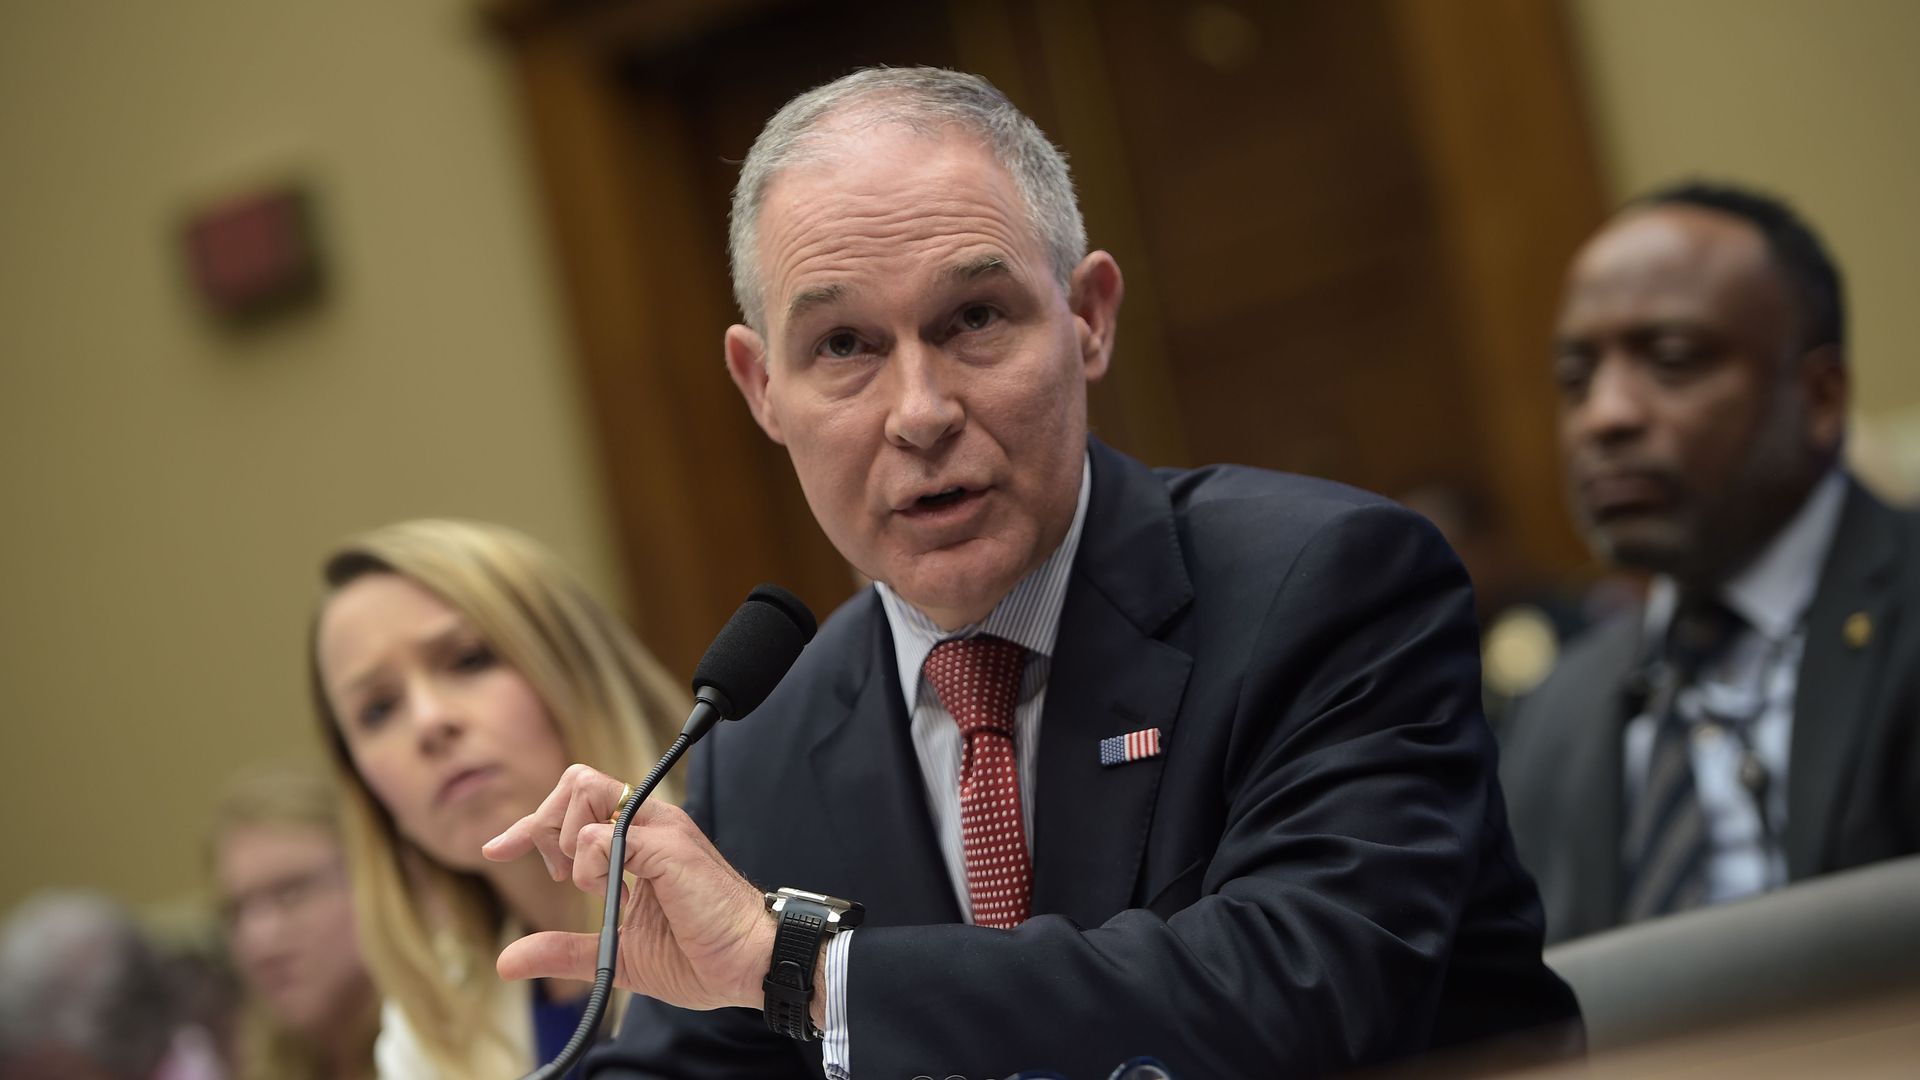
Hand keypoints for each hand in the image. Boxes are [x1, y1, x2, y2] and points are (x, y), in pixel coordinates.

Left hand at [482, 763, 775, 1012]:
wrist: (749, 964)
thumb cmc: (700, 954)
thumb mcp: (615, 953)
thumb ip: (563, 949)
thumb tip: (507, 959)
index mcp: (641, 840)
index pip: (577, 802)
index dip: (531, 824)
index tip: (497, 849)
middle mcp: (650, 823)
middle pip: (575, 782)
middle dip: (543, 824)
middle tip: (556, 873)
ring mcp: (660, 829)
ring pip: (584, 790)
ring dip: (567, 841)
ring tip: (593, 885)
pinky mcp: (667, 846)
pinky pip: (603, 834)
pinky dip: (590, 864)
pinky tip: (610, 892)